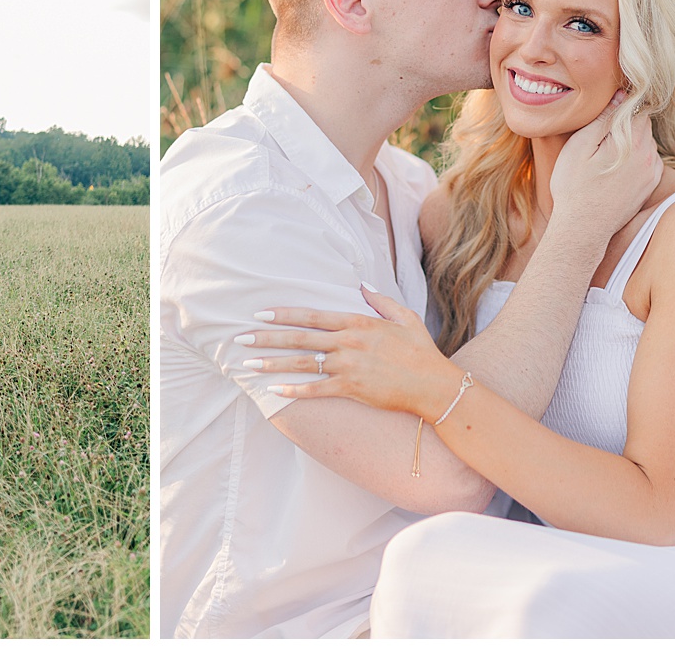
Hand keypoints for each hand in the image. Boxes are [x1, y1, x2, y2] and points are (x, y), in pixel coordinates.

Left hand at [239, 285, 457, 415]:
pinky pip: (317, 389)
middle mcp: (348, 343)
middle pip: (299, 338)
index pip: (312, 315)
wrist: (434, 385)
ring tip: (248, 364)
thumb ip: (380, 300)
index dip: (284, 314)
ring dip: (272, 364)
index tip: (260, 314)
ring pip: (302, 363)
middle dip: (267, 338)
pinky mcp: (352, 389)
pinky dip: (294, 389)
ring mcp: (349, 367)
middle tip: (240, 338)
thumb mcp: (404, 317)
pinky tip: (274, 389)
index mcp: (358, 323)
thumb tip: (362, 285)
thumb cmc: (421, 350)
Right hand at [548, 90, 661, 239]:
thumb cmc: (573, 186)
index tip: (606, 113)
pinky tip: (613, 171)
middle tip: (599, 136)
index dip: (623, 107)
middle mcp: (649, 156)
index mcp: (634, 142)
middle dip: (626, 126)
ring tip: (604, 156)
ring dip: (631, 144)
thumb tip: (621, 96)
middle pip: (644, 126)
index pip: (639, 109)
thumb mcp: (580, 146)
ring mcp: (651, 173)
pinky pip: (647, 163)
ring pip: (646, 145)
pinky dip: (634, 162)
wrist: (583, 228)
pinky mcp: (649, 187)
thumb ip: (603, 120)